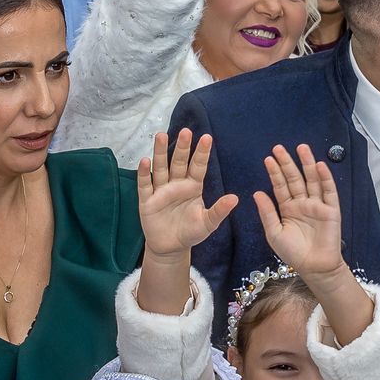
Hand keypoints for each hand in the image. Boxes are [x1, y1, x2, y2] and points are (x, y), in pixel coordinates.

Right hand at [139, 130, 238, 258]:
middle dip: (182, 147)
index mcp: (193, 187)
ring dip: (161, 152)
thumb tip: (235, 198)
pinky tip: (145, 161)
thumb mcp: (208, 223)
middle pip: (179, 162)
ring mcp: (161, 191)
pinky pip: (145, 184)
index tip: (207, 137)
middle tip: (186, 131)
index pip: (198, 166)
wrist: (171, 248)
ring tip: (161, 135)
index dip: (201, 153)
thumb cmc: (191, 232)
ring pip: (161, 168)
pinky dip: (144, 173)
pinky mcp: (147, 200)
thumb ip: (219, 211)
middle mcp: (177, 184)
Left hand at [254, 145, 344, 279]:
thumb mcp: (274, 233)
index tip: (268, 158)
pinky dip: (325, 178)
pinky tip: (319, 166)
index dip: (274, 172)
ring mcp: (317, 205)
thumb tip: (257, 192)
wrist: (314, 267)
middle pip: (295, 179)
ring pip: (311, 180)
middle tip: (279, 148)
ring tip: (301, 148)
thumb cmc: (293, 253)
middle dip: (287, 163)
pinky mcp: (331, 210)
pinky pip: (328, 191)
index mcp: (288, 208)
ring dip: (307, 164)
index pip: (280, 186)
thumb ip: (266, 213)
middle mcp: (302, 203)